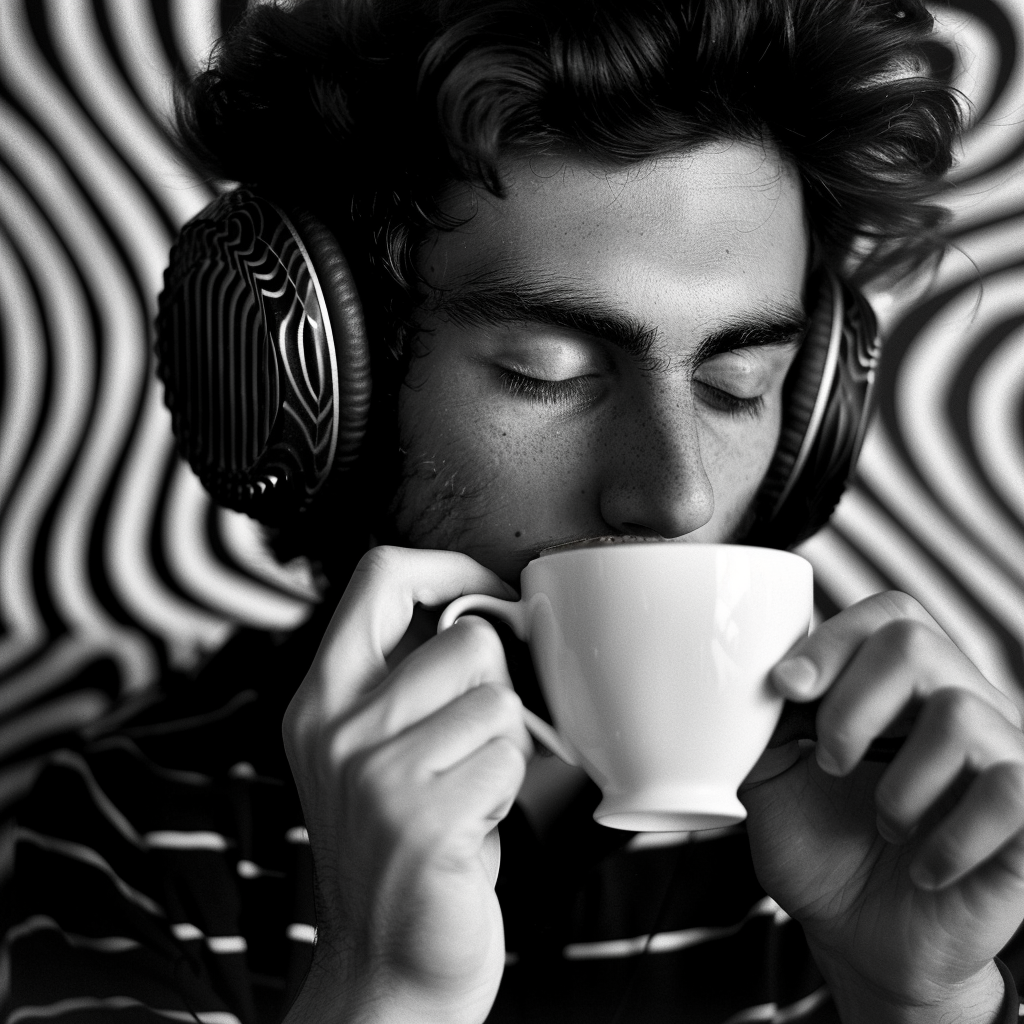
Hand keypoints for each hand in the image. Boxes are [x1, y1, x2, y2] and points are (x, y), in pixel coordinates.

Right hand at [281, 547, 530, 1023]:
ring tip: (471, 790)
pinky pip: (510, 759)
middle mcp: (335, 726)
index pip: (380, 573)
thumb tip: (483, 603)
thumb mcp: (376, 750)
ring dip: (507, 747)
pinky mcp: (418, 818)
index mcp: (321, 696)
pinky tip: (475, 825)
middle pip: (468, 637)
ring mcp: (372, 772)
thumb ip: (407, 676)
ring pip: (500, 699)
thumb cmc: (405, 850)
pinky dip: (512, 792)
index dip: (449, 568)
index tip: (488, 595)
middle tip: (475, 745)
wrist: (388, 970)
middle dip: (498, 687)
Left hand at [740, 591, 1023, 1023]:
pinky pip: (1008, 790)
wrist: (859, 940)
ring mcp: (1002, 758)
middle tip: (830, 762)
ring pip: (961, 714)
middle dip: (852, 704)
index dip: (833, 641)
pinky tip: (925, 867)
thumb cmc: (819, 847)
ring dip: (899, 783)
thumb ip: (762, 717)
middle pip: (917, 642)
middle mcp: (959, 706)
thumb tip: (749, 671)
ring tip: (886, 824)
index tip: (785, 688)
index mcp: (900, 687)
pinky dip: (950, 837)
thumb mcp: (770, 774)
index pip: (889, 615)